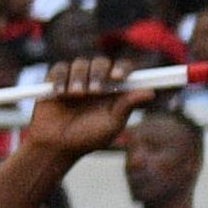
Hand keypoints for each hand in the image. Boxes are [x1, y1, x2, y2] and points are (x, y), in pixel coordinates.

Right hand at [21, 52, 163, 161]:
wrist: (56, 145)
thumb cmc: (87, 138)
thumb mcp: (111, 124)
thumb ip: (127, 106)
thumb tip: (151, 93)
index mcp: (114, 90)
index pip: (124, 69)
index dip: (123, 68)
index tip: (117, 77)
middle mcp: (97, 81)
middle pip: (102, 62)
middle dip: (98, 73)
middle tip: (93, 91)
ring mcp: (76, 78)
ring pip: (81, 63)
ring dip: (79, 77)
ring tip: (74, 95)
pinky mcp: (56, 79)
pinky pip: (60, 68)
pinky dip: (61, 78)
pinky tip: (60, 94)